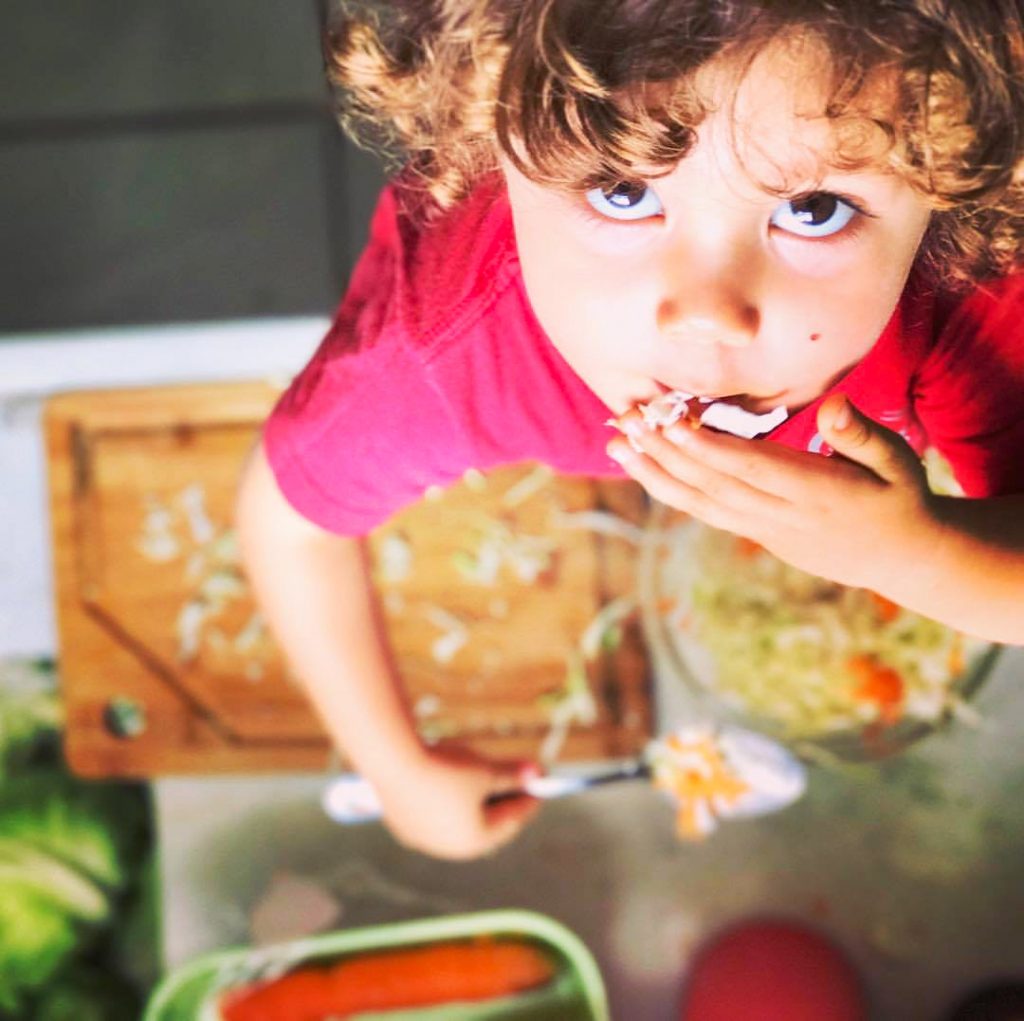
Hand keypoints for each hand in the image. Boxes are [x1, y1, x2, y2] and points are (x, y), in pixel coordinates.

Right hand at [372, 745, 541, 859]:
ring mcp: (422, 838)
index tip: (540, 785)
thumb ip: (512, 775)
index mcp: (474, 841)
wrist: (392, 761)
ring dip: (473, 805)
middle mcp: (447, 848)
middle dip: (501, 804)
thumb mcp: (485, 769)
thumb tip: (537, 772)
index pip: (511, 820)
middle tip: (517, 785)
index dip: (528, 800)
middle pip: (484, 826)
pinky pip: (433, 815)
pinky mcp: (402, 824)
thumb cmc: (446, 768)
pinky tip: (450, 787)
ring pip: (456, 823)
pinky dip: (447, 802)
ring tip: (485, 784)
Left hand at [607, 393, 943, 594]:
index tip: (672, 423)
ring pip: (700, 502)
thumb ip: (861, 436)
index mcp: (814, 492)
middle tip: (626, 421)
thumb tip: (834, 406)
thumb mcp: (898, 463)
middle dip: (666, 452)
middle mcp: (779, 514)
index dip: (709, 448)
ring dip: (656, 473)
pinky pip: (705, 512)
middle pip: (713, 483)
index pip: (751, 468)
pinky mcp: (755, 533)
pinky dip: (672, 490)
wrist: (899, 559)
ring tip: (618, 446)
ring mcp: (763, 528)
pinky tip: (645, 469)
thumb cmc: (899, 498)